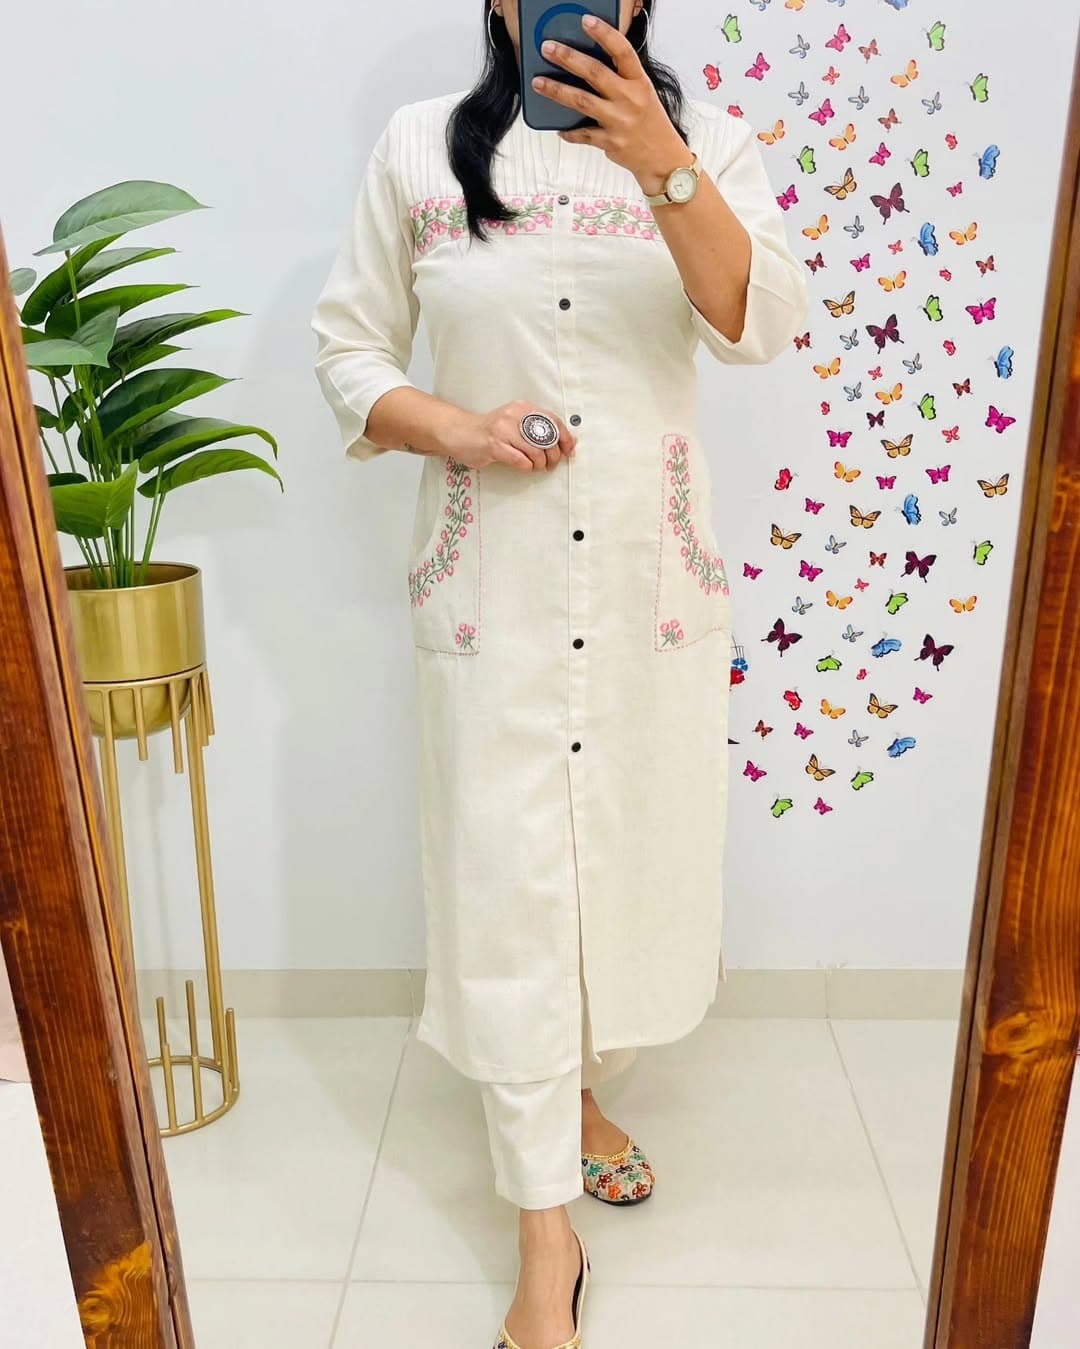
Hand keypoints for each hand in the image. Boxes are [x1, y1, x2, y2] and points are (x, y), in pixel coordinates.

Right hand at [444, 401, 576, 472]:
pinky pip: (521, 461)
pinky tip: (523, 466)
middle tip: (550, 464)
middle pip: (547, 438)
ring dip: (539, 464)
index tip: (569, 451)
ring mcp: (504, 430)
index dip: (565, 438)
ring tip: (535, 466)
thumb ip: (537, 430)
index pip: (553, 421)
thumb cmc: (490, 432)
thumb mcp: (515, 423)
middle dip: (553, 455)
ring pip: (536, 451)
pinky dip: (526, 467)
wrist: (460, 433)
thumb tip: (567, 442)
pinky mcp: (494, 445)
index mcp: (523, 408)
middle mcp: (515, 416)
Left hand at [534, 15, 691, 194]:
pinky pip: (583, 134)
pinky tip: (558, 128)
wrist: (662, 159)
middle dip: (568, 58)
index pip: (622, 51)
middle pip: (595, 73)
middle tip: (548, 48)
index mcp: (639, 82)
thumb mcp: (643, 93)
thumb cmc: (650, 123)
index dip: (604, 34)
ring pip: (582, 101)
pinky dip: (569, 132)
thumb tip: (588, 64)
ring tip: (538, 82)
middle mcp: (629, 99)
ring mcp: (619, 121)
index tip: (586, 21)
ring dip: (557, 90)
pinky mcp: (610, 142)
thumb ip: (621, 79)